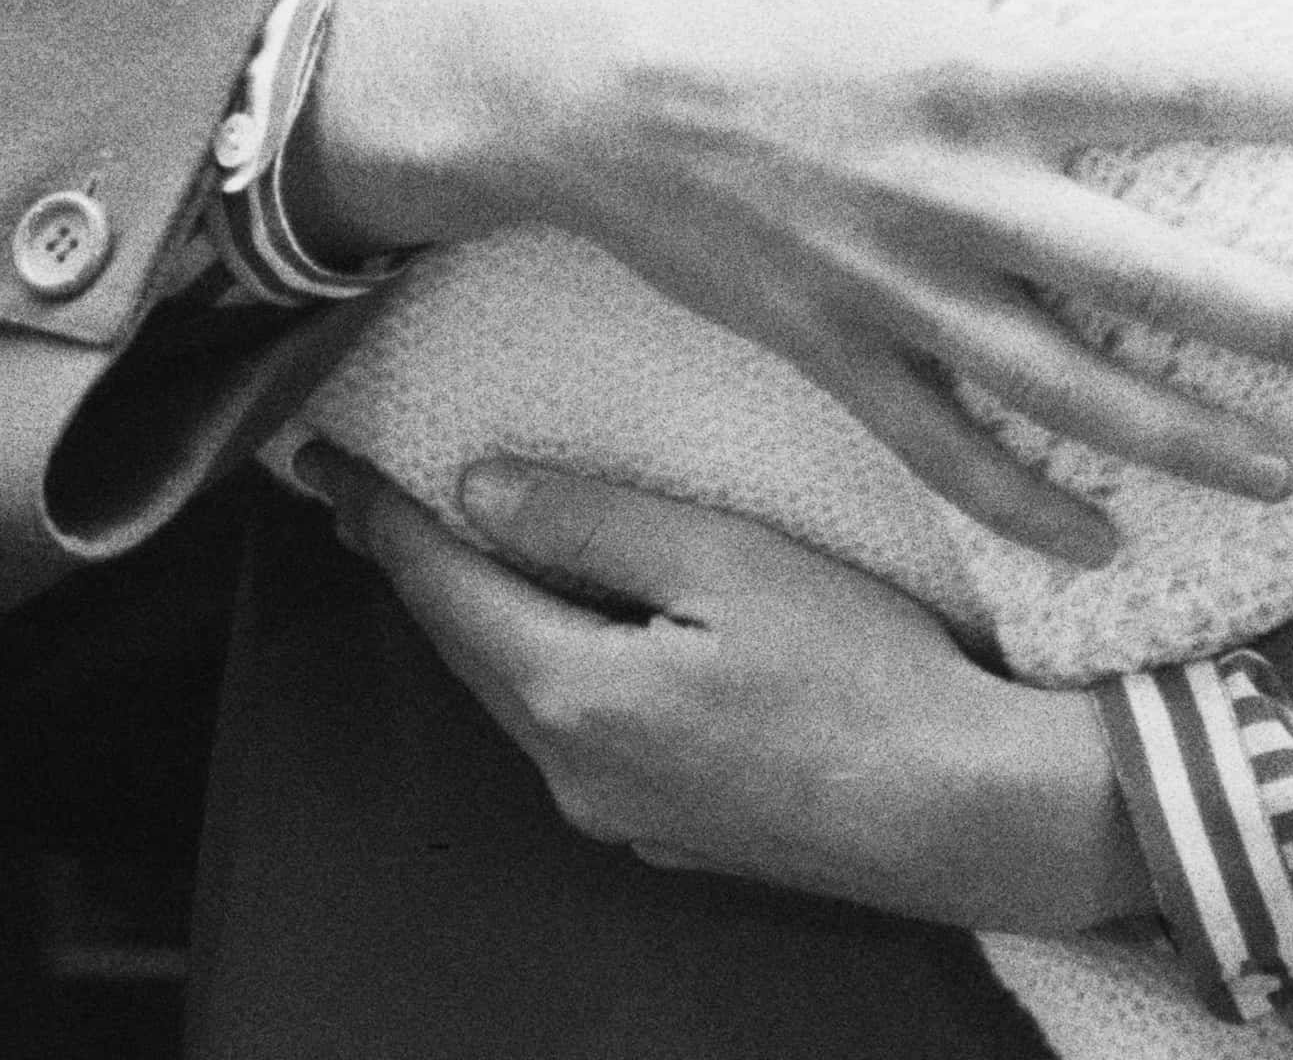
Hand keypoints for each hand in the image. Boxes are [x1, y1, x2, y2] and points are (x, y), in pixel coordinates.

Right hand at [294, 0, 1292, 562]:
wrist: (570, 89)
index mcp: (967, 72)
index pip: (1170, 85)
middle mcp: (948, 196)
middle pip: (1148, 274)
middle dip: (1280, 326)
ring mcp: (892, 291)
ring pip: (1066, 388)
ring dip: (1184, 437)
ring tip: (1287, 469)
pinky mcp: (833, 352)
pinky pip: (942, 450)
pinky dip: (1022, 505)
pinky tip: (1102, 539)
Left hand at [310, 447, 1152, 937]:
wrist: (972, 815)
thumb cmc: (865, 673)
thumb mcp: (724, 559)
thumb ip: (592, 523)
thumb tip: (477, 491)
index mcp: (575, 696)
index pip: (441, 588)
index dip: (378, 517)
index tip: (320, 462)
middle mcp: (576, 773)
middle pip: (469, 647)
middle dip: (415, 566)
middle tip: (362, 492)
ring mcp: (624, 815)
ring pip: (522, 690)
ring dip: (482, 615)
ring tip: (452, 542)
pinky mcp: (674, 830)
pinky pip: (579, 730)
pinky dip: (551, 662)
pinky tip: (567, 624)